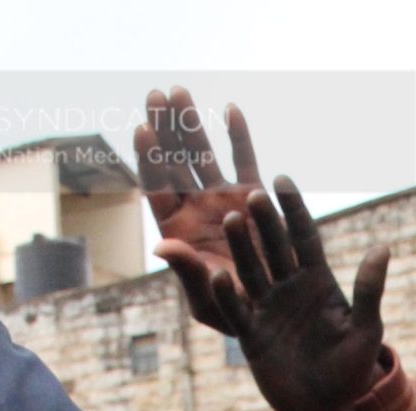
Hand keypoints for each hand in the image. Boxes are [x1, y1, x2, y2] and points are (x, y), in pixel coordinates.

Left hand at [140, 90, 263, 335]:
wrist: (273, 313)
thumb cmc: (234, 313)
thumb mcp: (208, 300)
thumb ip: (186, 271)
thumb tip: (159, 245)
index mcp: (178, 231)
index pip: (158, 189)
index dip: (150, 160)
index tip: (143, 129)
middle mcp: (196, 209)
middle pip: (175, 163)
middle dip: (165, 129)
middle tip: (155, 96)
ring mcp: (223, 199)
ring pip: (203, 155)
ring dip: (190, 124)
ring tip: (179, 92)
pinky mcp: (253, 197)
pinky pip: (244, 161)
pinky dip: (238, 136)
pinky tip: (229, 109)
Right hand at [211, 181, 391, 410]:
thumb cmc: (351, 373)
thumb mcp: (366, 331)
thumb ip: (369, 291)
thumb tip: (382, 247)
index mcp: (318, 282)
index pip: (304, 237)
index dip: (294, 209)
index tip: (281, 179)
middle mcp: (290, 289)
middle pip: (274, 249)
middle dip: (264, 222)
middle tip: (252, 194)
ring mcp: (268, 310)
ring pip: (251, 272)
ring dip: (241, 248)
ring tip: (231, 221)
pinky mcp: (251, 334)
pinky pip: (237, 310)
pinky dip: (227, 294)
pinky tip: (218, 274)